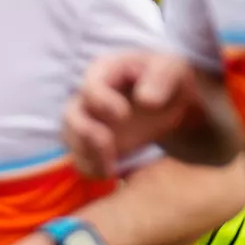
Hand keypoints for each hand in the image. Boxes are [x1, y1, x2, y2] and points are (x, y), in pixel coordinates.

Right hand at [65, 50, 208, 177]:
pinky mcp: (93, 144)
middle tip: (108, 147)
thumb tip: (146, 100)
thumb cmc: (168, 79)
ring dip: (86, 155)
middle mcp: (89, 97)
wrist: (173, 101)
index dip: (101, 101)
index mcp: (106, 72)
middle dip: (85, 133)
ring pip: (71, 140)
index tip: (123, 115)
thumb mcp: (171, 69)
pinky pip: (81, 158)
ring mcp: (89, 121)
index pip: (91, 86)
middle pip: (71, 115)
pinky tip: (112, 175)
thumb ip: (161, 77)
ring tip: (109, 170)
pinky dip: (91, 168)